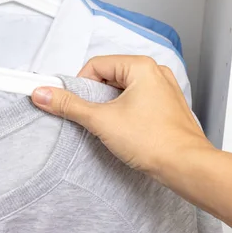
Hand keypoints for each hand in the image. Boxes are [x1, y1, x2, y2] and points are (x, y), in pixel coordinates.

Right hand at [32, 55, 213, 179]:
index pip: (96, 65)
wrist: (186, 167)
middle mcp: (155, 72)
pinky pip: (137, 99)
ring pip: (123, 89)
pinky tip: (124, 129)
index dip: (80, 84)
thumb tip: (44, 94)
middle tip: (92, 116)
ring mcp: (163, 89)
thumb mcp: (101, 120)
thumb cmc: (154, 142)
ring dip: (110, 105)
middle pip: (109, 75)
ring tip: (110, 125)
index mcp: (141, 66)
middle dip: (96, 96)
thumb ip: (69, 105)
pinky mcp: (166, 106)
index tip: (74, 103)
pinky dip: (125, 111)